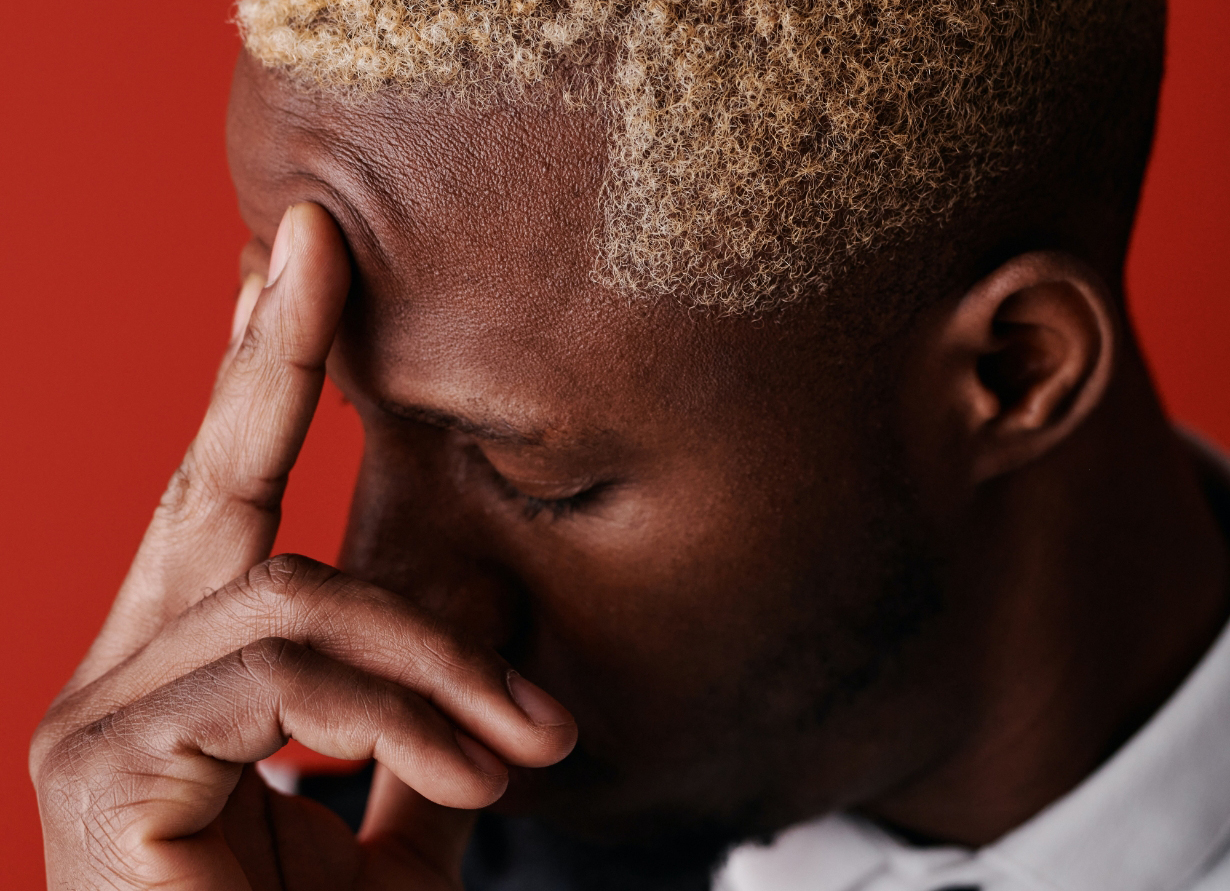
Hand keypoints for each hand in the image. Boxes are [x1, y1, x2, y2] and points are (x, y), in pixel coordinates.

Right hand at [29, 204, 576, 889]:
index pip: (231, 492)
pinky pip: (280, 679)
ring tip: (532, 739)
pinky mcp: (102, 769)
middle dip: (267, 352)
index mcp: (194, 664)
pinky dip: (399, 714)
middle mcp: (126, 668)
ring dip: (435, 661)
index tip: (293, 264)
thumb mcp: (398, 821)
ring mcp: (99, 716)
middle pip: (212, 479)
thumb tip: (497, 646)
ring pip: (290, 599)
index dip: (258, 371)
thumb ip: (426, 737)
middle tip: (318, 241)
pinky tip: (471, 778)